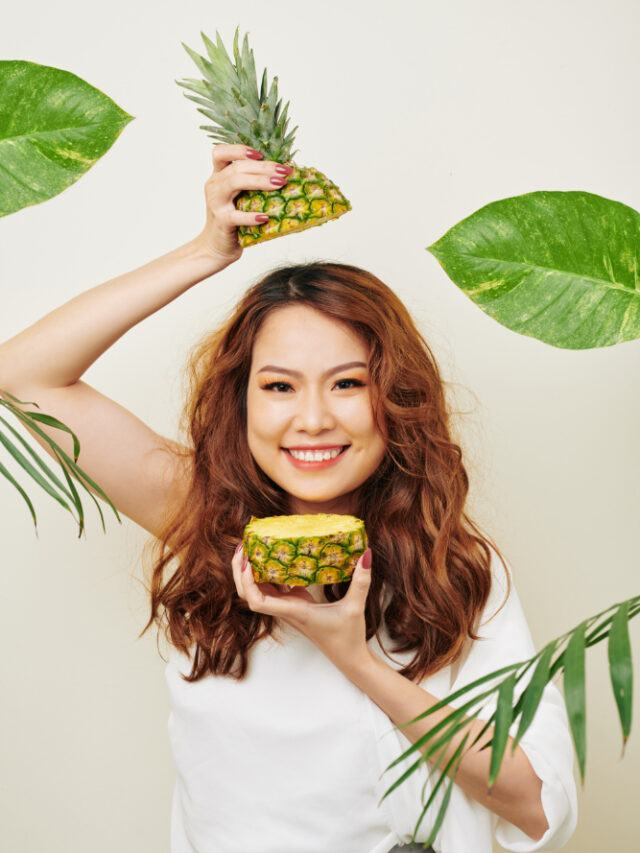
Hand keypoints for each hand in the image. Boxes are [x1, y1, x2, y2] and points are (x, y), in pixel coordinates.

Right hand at [193, 144, 292, 265]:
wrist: (217, 246)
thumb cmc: (234, 220)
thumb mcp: (239, 198)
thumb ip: (252, 184)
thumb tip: (283, 173)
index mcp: (218, 176)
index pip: (220, 152)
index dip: (239, 149)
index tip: (260, 154)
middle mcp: (214, 186)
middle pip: (236, 167)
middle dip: (263, 167)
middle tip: (284, 171)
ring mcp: (215, 203)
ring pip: (233, 182)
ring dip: (259, 181)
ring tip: (279, 184)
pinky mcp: (221, 221)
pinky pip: (236, 216)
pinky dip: (251, 216)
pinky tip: (266, 217)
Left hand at [231, 543, 373, 674]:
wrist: (349, 658)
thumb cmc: (348, 637)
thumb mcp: (355, 608)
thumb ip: (360, 582)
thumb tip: (365, 555)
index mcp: (294, 612)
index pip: (258, 602)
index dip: (247, 582)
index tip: (248, 561)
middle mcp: (286, 610)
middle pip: (250, 593)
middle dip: (240, 571)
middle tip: (244, 546)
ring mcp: (289, 607)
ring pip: (260, 590)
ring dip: (251, 571)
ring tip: (254, 546)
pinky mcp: (296, 604)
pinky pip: (276, 587)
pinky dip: (270, 572)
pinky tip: (277, 556)